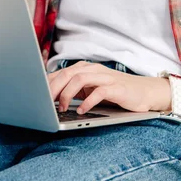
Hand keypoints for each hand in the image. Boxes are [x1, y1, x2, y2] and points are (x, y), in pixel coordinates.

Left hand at [47, 61, 170, 114]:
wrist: (143, 92)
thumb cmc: (113, 92)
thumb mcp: (90, 90)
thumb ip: (73, 90)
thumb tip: (50, 99)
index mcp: (84, 69)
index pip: (60, 73)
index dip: (47, 85)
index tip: (37, 98)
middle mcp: (92, 70)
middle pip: (67, 74)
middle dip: (53, 89)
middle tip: (46, 104)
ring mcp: (105, 77)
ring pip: (79, 79)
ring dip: (67, 94)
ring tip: (62, 108)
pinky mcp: (116, 87)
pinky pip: (99, 92)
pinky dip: (87, 102)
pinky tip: (81, 111)